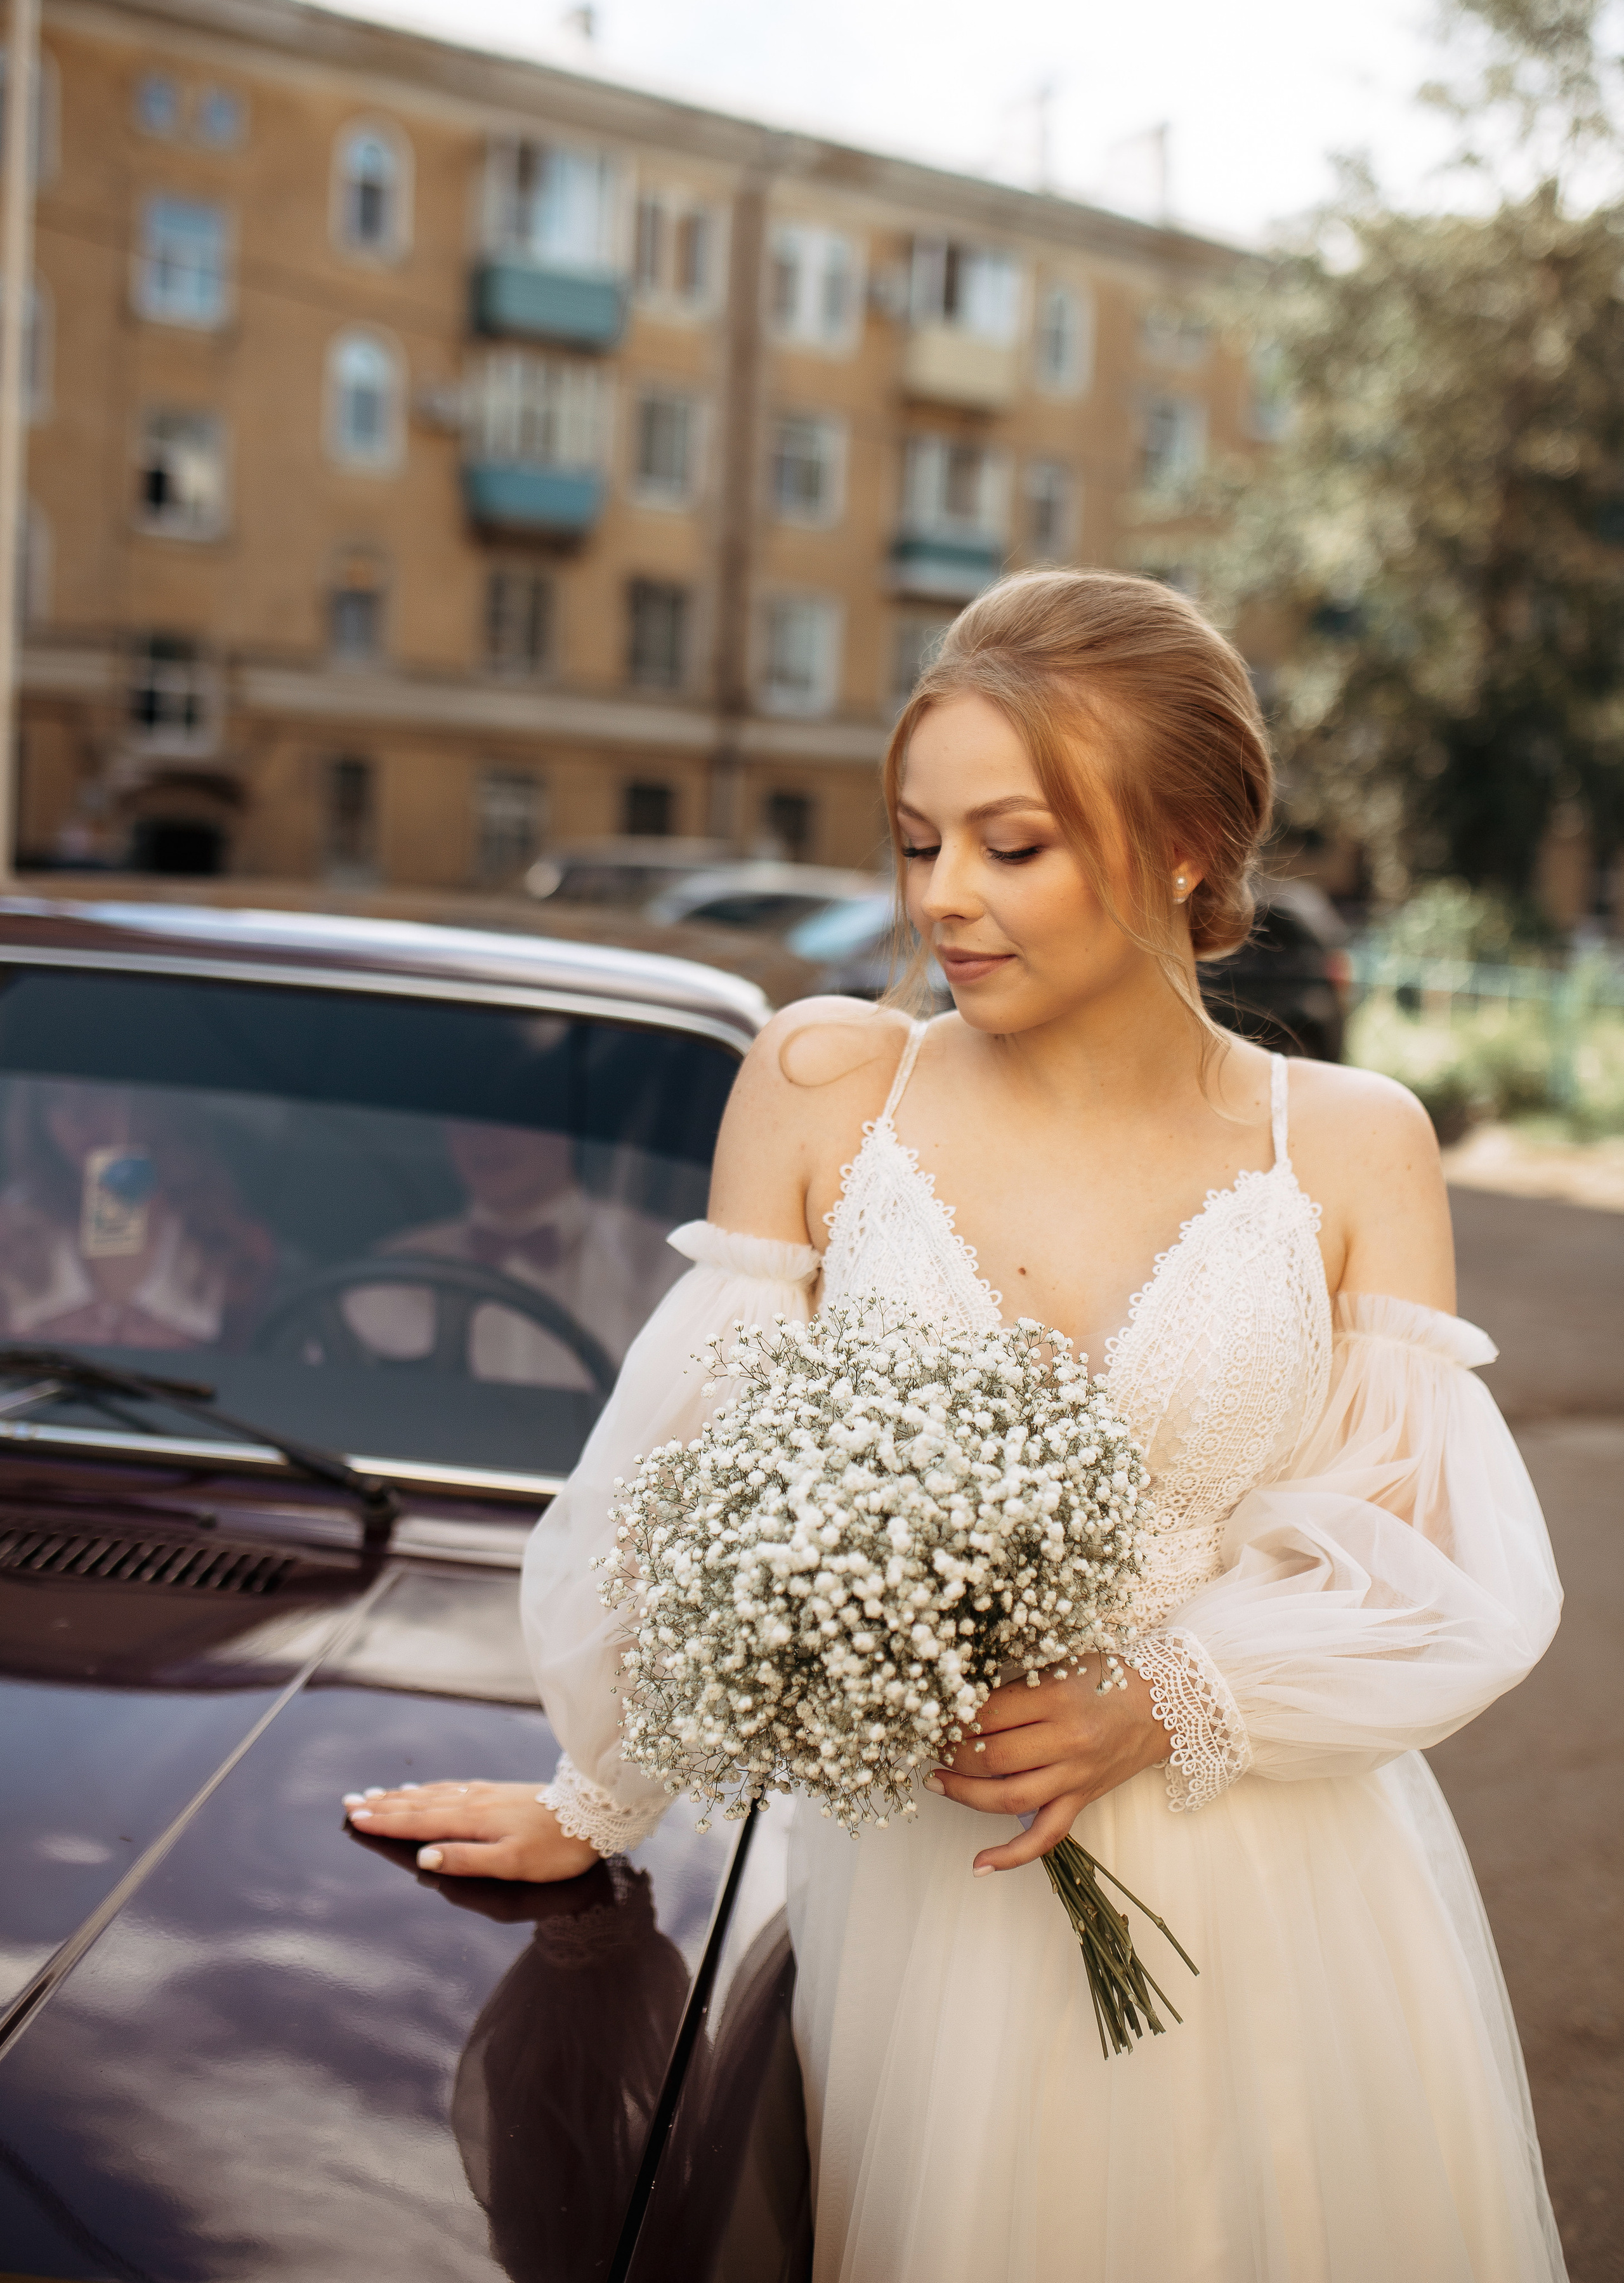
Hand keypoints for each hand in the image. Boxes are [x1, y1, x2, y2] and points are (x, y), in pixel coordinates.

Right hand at [341, 1778, 598, 1881]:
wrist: (595, 1814)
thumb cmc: (555, 1847)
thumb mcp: (512, 1863)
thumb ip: (467, 1860)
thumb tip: (424, 1858)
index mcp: (472, 1821)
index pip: (419, 1822)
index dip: (385, 1822)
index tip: (353, 1817)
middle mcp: (474, 1802)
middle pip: (420, 1804)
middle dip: (384, 1805)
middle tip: (350, 1802)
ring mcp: (487, 1794)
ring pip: (435, 1794)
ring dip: (403, 1796)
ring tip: (377, 1795)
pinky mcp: (499, 1793)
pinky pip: (454, 1788)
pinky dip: (432, 1790)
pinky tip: (427, 1790)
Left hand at [928, 1659, 1171, 1874]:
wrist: (1162, 1704)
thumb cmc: (1105, 1678)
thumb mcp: (1058, 1665)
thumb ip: (1016, 1686)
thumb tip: (961, 1706)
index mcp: (1056, 1697)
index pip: (987, 1715)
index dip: (953, 1719)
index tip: (934, 1716)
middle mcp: (1066, 1740)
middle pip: (992, 1758)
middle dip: (951, 1755)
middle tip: (929, 1746)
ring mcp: (1075, 1776)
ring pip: (1009, 1798)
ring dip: (964, 1794)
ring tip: (937, 1783)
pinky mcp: (1082, 1800)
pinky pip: (1046, 1837)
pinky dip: (1011, 1855)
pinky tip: (979, 1863)